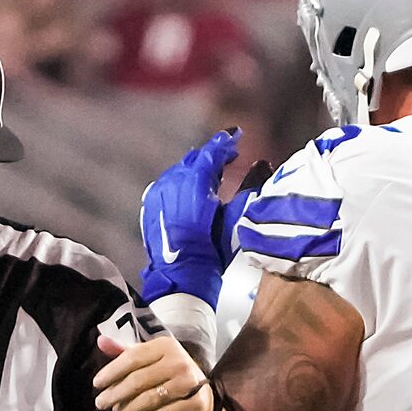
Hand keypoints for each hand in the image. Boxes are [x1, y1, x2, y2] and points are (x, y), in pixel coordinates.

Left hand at [94, 334, 215, 410]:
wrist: (202, 393)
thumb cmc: (167, 372)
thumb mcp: (148, 358)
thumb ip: (124, 351)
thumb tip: (100, 340)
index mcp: (165, 345)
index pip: (132, 357)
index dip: (111, 371)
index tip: (96, 384)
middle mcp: (178, 361)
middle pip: (138, 380)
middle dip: (115, 393)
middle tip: (100, 403)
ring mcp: (188, 382)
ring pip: (148, 399)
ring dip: (128, 408)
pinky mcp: (195, 402)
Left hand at [140, 129, 248, 307]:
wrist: (180, 276)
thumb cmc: (211, 252)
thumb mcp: (235, 219)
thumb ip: (247, 188)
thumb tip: (261, 166)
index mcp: (196, 182)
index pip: (212, 152)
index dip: (226, 141)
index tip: (236, 135)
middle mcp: (174, 182)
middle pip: (194, 159)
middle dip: (212, 156)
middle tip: (228, 155)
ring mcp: (159, 192)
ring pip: (179, 171)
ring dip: (196, 170)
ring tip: (211, 175)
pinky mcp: (150, 204)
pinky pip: (167, 184)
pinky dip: (181, 183)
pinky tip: (190, 190)